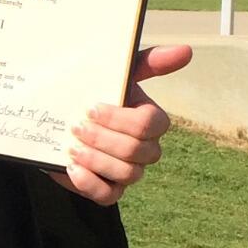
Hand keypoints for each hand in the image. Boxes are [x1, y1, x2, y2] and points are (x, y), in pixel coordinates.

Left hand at [57, 43, 190, 204]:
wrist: (61, 121)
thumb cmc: (96, 96)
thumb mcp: (117, 76)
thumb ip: (148, 62)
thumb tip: (186, 50)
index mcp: (151, 120)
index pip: (150, 124)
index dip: (120, 119)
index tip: (91, 108)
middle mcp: (146, 149)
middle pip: (138, 151)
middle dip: (104, 139)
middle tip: (77, 127)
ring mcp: (129, 172)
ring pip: (127, 174)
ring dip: (97, 160)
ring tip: (72, 147)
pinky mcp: (109, 190)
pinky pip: (109, 197)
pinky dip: (90, 184)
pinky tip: (72, 168)